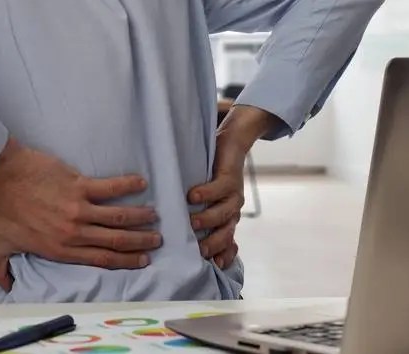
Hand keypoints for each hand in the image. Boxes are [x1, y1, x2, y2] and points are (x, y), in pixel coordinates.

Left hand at [0, 138, 161, 290]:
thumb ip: (0, 272)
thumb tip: (5, 288)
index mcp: (59, 249)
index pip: (100, 259)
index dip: (124, 261)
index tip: (141, 261)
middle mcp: (73, 232)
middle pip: (114, 241)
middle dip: (139, 242)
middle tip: (156, 240)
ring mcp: (78, 208)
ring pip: (117, 217)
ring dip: (139, 217)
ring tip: (154, 217)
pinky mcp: (78, 185)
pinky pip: (110, 187)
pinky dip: (128, 185)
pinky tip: (141, 182)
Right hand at [188, 105, 277, 268]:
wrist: (232, 143)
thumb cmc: (212, 172)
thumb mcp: (206, 197)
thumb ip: (196, 214)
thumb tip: (174, 232)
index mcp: (227, 218)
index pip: (227, 243)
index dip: (221, 255)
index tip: (210, 265)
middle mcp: (232, 209)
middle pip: (226, 232)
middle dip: (214, 243)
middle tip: (197, 250)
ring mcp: (233, 194)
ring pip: (223, 212)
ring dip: (208, 218)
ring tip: (191, 222)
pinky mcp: (230, 177)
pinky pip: (219, 188)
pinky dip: (206, 193)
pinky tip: (192, 196)